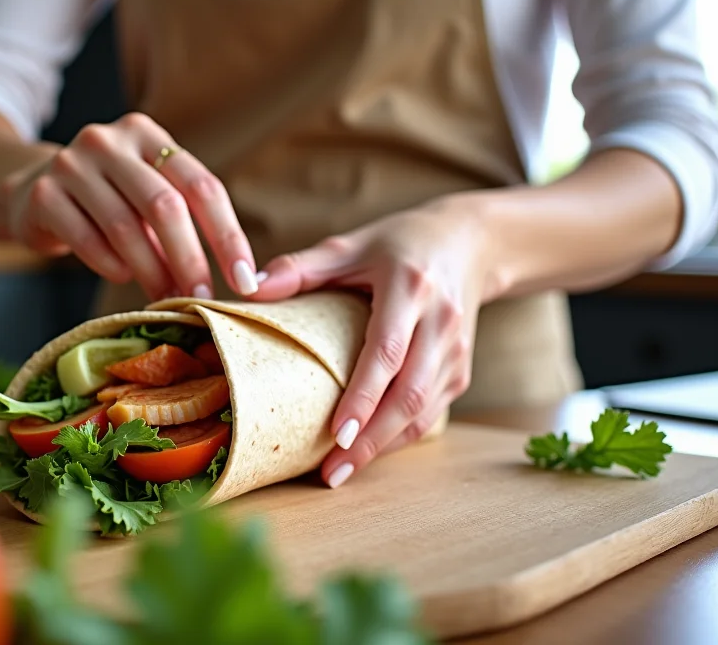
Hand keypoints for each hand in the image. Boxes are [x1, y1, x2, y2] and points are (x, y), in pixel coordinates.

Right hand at [2, 112, 260, 301]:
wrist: (30, 191)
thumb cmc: (106, 199)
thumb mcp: (144, 193)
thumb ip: (181, 219)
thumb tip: (228, 276)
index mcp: (147, 134)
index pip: (201, 185)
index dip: (227, 236)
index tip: (245, 278)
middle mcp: (109, 141)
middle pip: (164, 206)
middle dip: (189, 259)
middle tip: (203, 298)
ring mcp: (71, 163)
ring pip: (125, 227)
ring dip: (151, 271)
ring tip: (165, 297)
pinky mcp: (42, 194)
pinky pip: (86, 239)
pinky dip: (110, 265)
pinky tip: (121, 277)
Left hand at [250, 196, 497, 487]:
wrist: (469, 244)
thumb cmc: (398, 244)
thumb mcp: (350, 244)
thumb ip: (300, 267)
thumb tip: (248, 287)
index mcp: (410, 287)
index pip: (387, 351)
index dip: (363, 396)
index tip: (334, 433)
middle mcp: (440, 323)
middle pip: (409, 393)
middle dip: (371, 439)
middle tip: (331, 472)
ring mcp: (456, 351)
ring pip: (424, 411)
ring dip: (383, 447)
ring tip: (342, 472)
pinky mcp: (462, 370)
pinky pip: (431, 413)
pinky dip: (399, 437)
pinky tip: (366, 452)